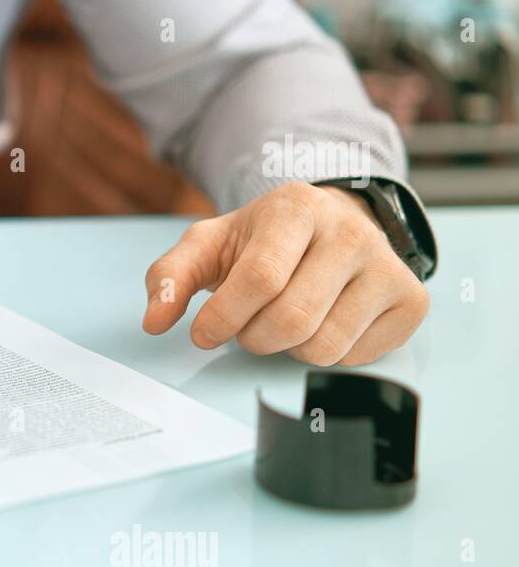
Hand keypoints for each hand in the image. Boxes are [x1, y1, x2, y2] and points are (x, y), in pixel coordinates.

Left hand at [142, 182, 428, 365]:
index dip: (223, 318)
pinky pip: (356, 358)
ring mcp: (388, 266)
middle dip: (253, 338)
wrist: (328, 225)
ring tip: (283, 320)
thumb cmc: (263, 241)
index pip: (259, 279)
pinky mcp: (411, 301)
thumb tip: (154, 320)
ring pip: (324, 346)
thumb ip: (171, 277)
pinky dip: (326, 355)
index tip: (204, 332)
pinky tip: (322, 323)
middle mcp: (351, 232)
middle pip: (292, 320)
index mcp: (297, 208)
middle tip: (246, 327)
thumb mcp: (209, 246)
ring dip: (288, 349)